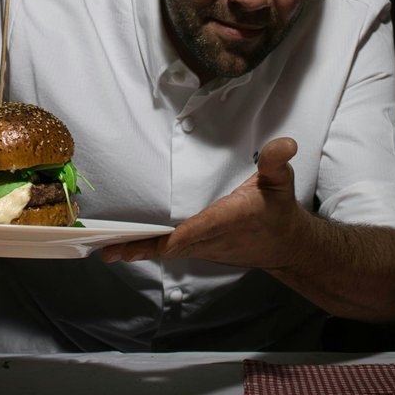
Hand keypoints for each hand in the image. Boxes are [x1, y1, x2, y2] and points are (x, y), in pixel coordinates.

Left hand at [101, 137, 309, 268]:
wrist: (284, 245)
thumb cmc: (277, 209)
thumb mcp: (280, 181)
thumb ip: (276, 162)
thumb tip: (286, 143)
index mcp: (230, 218)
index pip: (204, 228)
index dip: (185, 235)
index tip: (164, 241)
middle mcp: (213, 238)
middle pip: (174, 245)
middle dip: (145, 246)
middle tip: (113, 248)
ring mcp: (203, 248)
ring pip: (167, 251)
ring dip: (138, 250)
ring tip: (109, 251)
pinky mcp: (197, 250)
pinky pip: (168, 251)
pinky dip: (146, 250)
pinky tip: (123, 251)